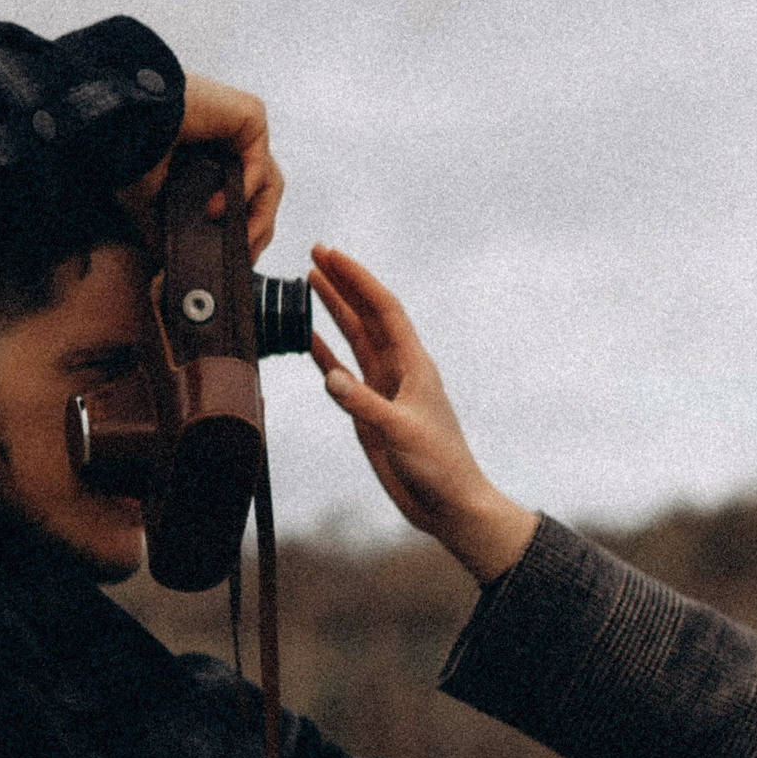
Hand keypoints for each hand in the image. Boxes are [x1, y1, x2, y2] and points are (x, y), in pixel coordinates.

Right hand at [117, 74, 284, 259]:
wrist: (123, 111)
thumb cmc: (129, 142)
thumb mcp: (146, 197)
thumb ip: (161, 226)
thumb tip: (163, 260)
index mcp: (212, 156)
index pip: (245, 199)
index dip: (246, 230)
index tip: (238, 258)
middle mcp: (231, 141)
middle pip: (264, 194)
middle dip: (257, 230)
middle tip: (243, 257)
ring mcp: (243, 127)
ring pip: (269, 183)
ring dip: (258, 218)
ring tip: (237, 241)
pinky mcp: (251, 116)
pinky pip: (260, 162)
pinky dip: (246, 189)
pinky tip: (218, 208)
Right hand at [308, 243, 538, 581]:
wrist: (448, 505)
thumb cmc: (439, 468)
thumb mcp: (403, 433)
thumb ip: (366, 405)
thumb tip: (331, 376)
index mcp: (414, 366)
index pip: (384, 310)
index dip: (358, 280)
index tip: (333, 254)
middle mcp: (399, 370)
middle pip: (367, 315)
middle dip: (343, 283)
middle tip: (315, 253)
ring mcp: (383, 389)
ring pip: (355, 338)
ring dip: (334, 309)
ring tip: (310, 280)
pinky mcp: (370, 412)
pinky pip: (344, 372)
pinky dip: (325, 352)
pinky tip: (309, 336)